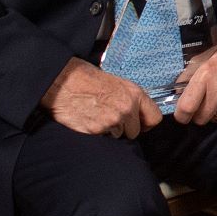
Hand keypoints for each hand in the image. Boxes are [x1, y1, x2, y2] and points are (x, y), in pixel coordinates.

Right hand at [44, 57, 162, 138]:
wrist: (61, 80)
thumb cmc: (86, 77)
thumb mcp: (117, 82)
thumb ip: (130, 98)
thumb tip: (137, 112)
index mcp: (134, 94)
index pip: (154, 118)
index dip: (146, 123)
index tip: (141, 124)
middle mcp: (125, 109)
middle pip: (134, 132)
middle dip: (124, 128)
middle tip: (110, 117)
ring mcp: (111, 121)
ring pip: (117, 136)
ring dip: (109, 130)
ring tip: (96, 114)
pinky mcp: (95, 131)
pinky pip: (102, 138)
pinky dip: (96, 132)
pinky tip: (88, 118)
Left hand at [166, 25, 216, 124]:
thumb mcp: (206, 53)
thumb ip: (190, 72)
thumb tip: (178, 89)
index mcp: (207, 75)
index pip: (187, 108)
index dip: (181, 115)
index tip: (181, 114)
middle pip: (202, 119)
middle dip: (198, 115)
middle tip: (199, 105)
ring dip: (216, 110)